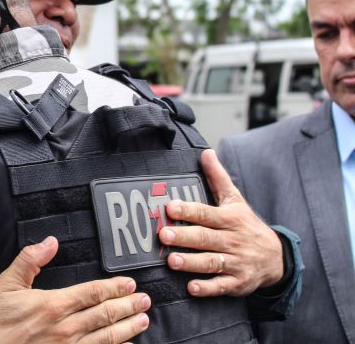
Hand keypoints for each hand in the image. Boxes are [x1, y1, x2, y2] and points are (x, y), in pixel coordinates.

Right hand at [0, 237, 150, 343]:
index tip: (129, 283)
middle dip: (128, 306)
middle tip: (144, 300)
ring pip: (106, 338)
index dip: (114, 288)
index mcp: (52, 305)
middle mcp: (64, 329)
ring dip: (127, 328)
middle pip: (105, 315)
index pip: (92, 293)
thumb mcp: (6, 284)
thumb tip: (50, 242)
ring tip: (143, 320)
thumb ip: (30, 261)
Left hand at [158, 149, 282, 296]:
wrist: (276, 257)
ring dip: (192, 262)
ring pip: (212, 262)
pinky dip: (208, 288)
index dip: (189, 211)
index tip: (171, 208)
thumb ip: (218, 178)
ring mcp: (235, 262)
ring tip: (172, 261)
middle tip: (164, 236)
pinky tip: (192, 287)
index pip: (206, 213)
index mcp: (229, 219)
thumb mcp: (235, 200)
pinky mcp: (237, 282)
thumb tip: (206, 152)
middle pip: (206, 238)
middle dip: (185, 237)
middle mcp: (232, 240)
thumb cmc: (246, 225)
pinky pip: (222, 286)